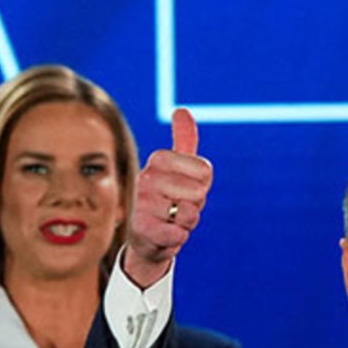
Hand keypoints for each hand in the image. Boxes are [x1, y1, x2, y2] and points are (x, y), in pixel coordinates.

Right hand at [123, 108, 210, 288]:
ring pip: (190, 215)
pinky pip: (179, 233)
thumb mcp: (177, 167)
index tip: (188, 187)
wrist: (146, 234)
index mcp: (158, 159)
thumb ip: (183, 140)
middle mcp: (146, 178)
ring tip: (170, 219)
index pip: (205, 171)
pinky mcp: (142, 230)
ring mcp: (141, 204)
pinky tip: (164, 233)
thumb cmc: (168, 196)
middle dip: (196, 205)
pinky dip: (178, 237)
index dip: (204, 185)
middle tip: (178, 206)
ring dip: (186, 222)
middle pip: (199, 193)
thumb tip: (181, 110)